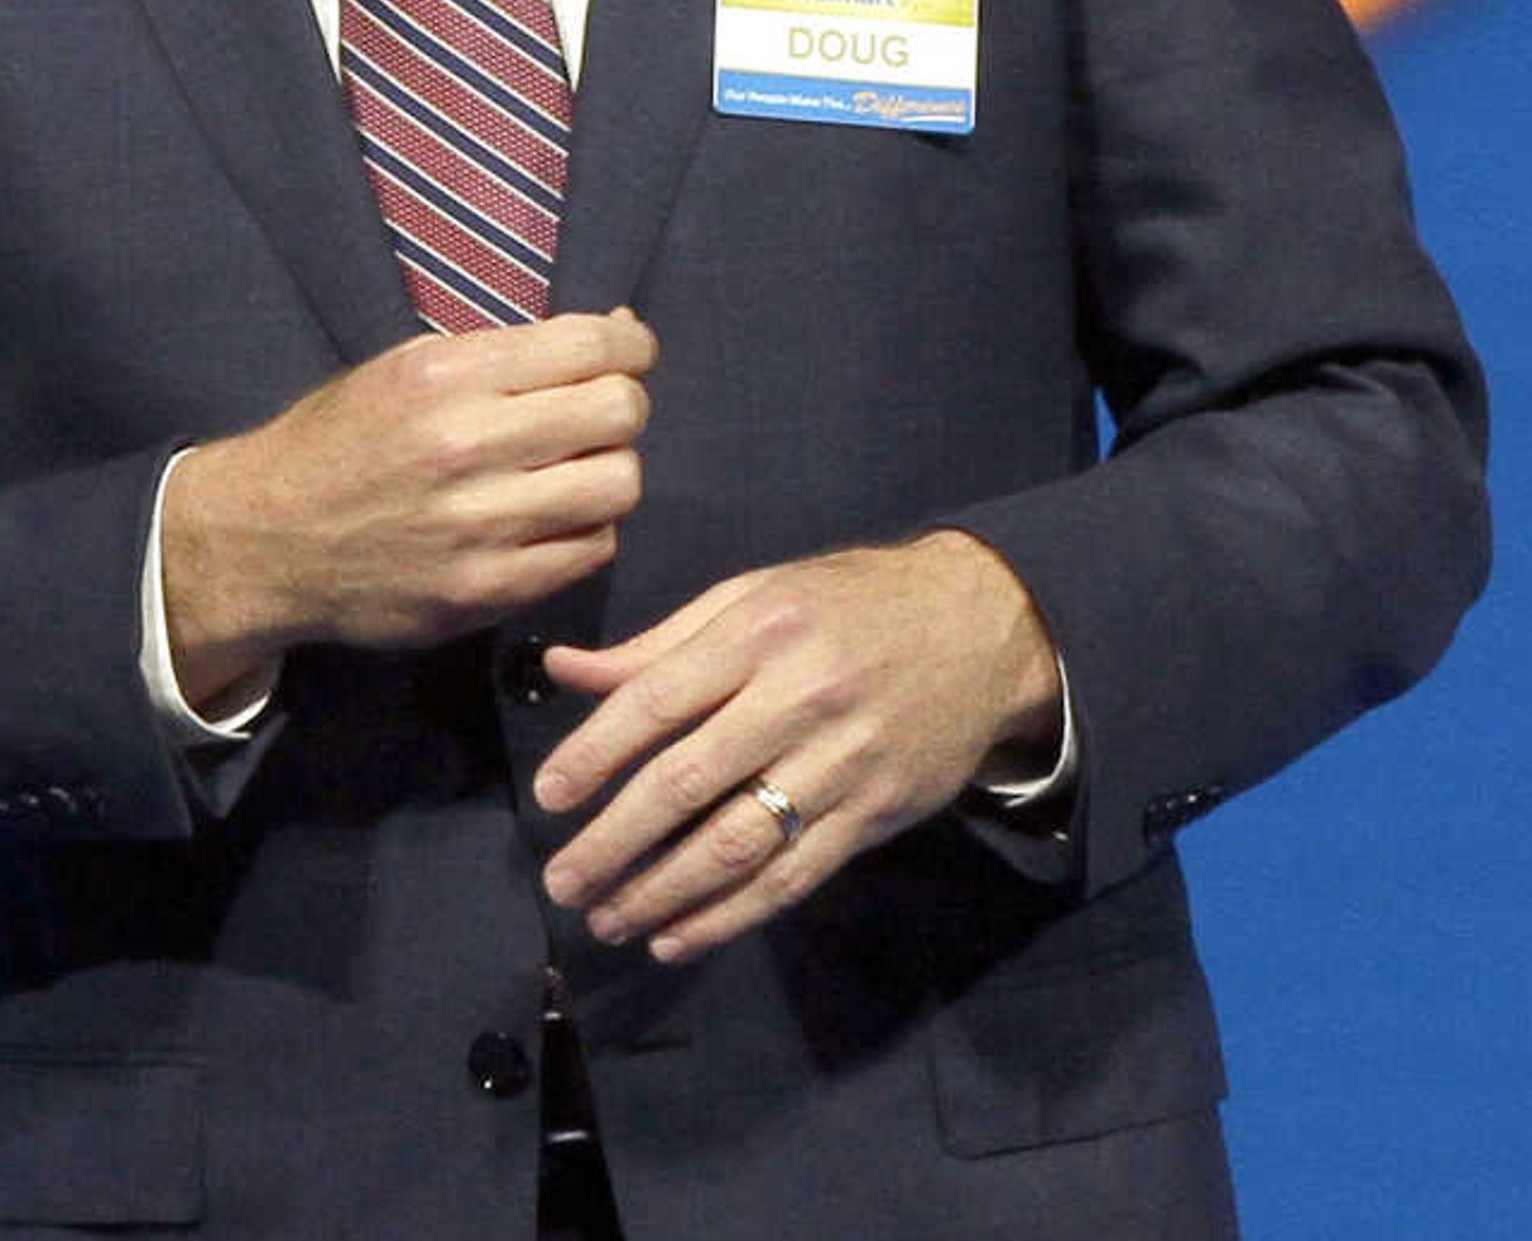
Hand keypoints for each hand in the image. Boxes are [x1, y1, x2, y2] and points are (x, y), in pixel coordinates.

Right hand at [160, 310, 653, 707]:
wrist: (266, 541)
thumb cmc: (342, 439)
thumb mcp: (405, 366)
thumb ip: (502, 354)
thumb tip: (611, 333)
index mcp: (448, 376)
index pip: (590, 345)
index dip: (630, 343)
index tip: (630, 350)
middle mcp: (467, 446)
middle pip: (620, 413)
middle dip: (624, 405)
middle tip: (601, 414)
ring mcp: (479, 527)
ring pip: (619, 485)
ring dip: (612, 471)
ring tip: (577, 469)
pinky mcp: (485, 592)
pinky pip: (591, 551)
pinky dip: (587, 529)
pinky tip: (553, 518)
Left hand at [532, 532, 1061, 964]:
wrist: (983, 626)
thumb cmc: (851, 604)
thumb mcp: (757, 595)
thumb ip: (661, 643)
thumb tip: (563, 670)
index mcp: (759, 632)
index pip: (657, 701)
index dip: (594, 755)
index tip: (548, 797)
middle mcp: (799, 697)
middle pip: (686, 784)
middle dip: (612, 843)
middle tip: (561, 882)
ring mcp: (843, 762)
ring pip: (736, 844)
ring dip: (661, 893)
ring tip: (608, 919)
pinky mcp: (875, 814)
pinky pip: (792, 877)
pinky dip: (730, 916)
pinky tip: (679, 936)